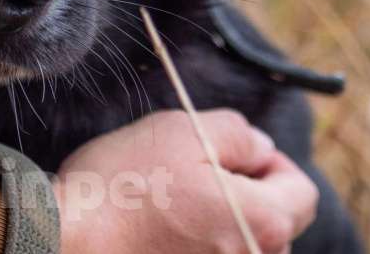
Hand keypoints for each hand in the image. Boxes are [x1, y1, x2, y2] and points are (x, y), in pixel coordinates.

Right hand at [53, 109, 318, 253]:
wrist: (67, 235)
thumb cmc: (126, 182)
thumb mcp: (185, 129)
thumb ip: (239, 134)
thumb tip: (262, 150)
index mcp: (262, 224)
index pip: (302, 191)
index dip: (269, 163)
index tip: (226, 154)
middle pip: (273, 220)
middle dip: (243, 190)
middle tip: (191, 172)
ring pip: (240, 240)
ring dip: (218, 217)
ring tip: (170, 202)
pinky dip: (195, 240)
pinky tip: (160, 228)